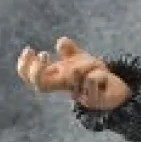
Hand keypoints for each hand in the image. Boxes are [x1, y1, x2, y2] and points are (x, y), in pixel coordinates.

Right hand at [16, 36, 131, 110]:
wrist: (116, 91)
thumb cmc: (94, 75)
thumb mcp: (80, 60)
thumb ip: (69, 51)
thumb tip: (61, 42)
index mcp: (58, 78)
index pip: (31, 77)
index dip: (24, 66)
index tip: (30, 49)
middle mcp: (65, 87)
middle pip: (40, 85)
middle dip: (37, 70)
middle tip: (45, 55)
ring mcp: (79, 94)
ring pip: (73, 78)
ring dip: (82, 65)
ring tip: (91, 63)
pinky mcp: (95, 99)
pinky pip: (92, 82)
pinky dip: (98, 73)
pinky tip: (103, 73)